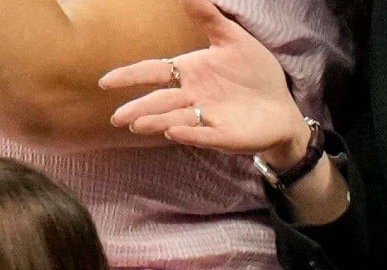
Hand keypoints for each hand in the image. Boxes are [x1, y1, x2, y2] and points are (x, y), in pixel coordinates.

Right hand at [100, 0, 309, 165]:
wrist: (281, 107)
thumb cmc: (254, 74)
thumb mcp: (233, 40)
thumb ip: (209, 18)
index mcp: (190, 73)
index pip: (153, 73)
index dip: (129, 77)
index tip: (105, 82)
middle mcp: (191, 97)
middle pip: (159, 101)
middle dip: (138, 108)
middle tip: (116, 118)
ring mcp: (204, 118)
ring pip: (175, 120)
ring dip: (157, 122)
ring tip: (138, 125)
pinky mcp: (221, 135)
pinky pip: (202, 135)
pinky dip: (188, 135)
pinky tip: (174, 133)